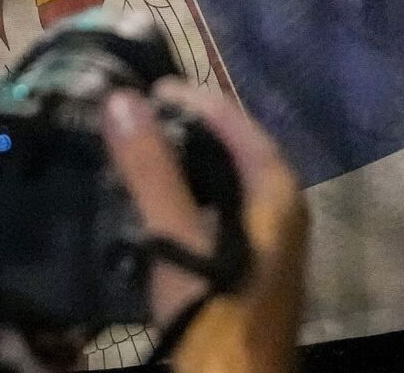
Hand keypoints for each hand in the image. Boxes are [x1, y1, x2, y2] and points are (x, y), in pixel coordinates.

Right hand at [102, 80, 305, 370]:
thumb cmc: (215, 313)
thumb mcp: (178, 239)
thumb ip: (152, 170)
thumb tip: (122, 99)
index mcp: (276, 191)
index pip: (234, 120)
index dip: (189, 99)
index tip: (141, 89)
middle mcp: (281, 207)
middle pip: (231, 147)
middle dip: (183, 128)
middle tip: (130, 118)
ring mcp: (269, 240)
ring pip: (224, 181)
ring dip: (182, 164)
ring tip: (133, 153)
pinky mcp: (251, 265)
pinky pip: (219, 211)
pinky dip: (187, 198)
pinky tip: (151, 206)